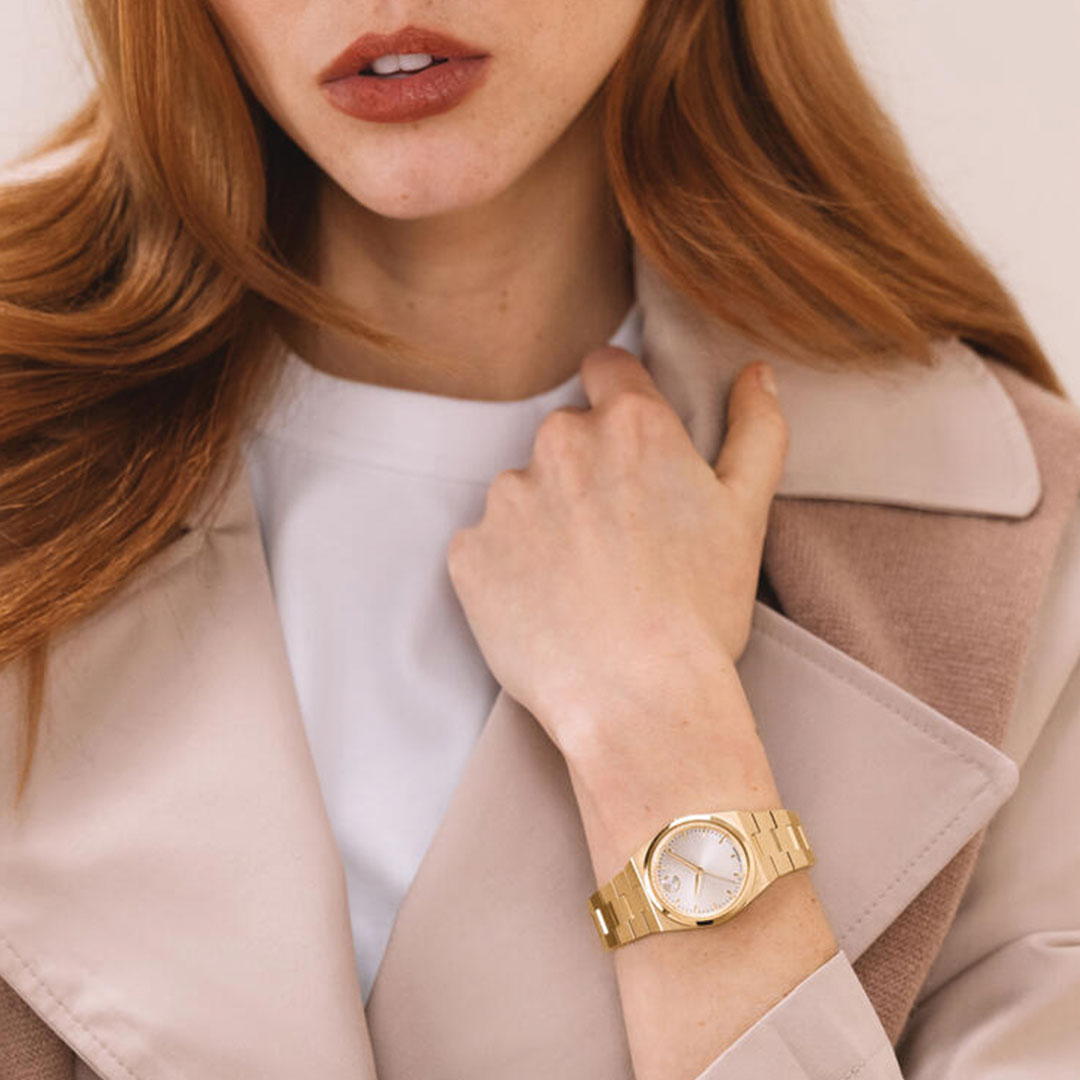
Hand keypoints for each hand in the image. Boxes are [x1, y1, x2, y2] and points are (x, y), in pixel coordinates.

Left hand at [446, 345, 787, 760]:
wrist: (639, 700)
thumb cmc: (700, 611)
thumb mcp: (747, 514)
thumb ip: (756, 430)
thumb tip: (757, 373)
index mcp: (630, 424)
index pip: (607, 368)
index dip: (618, 399)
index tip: (626, 444)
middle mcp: (560, 444)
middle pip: (565, 436)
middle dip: (585, 472)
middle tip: (617, 539)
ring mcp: (507, 497)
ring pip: (523, 491)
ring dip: (544, 521)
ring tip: (581, 583)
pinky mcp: (469, 551)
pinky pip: (486, 546)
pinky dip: (508, 568)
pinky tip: (544, 607)